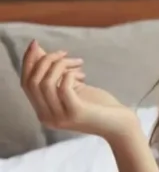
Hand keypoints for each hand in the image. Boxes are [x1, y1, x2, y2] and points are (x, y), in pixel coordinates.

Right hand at [20, 40, 137, 140]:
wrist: (120, 126)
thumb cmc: (98, 105)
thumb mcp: (73, 87)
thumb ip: (56, 74)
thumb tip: (38, 50)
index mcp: (43, 111)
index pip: (26, 84)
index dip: (28, 62)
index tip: (35, 44)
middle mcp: (47, 117)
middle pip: (32, 82)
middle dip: (44, 61)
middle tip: (64, 52)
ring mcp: (60, 117)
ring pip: (45, 83)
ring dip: (59, 65)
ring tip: (77, 62)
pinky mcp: (75, 113)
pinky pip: (62, 88)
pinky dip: (69, 75)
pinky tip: (81, 73)